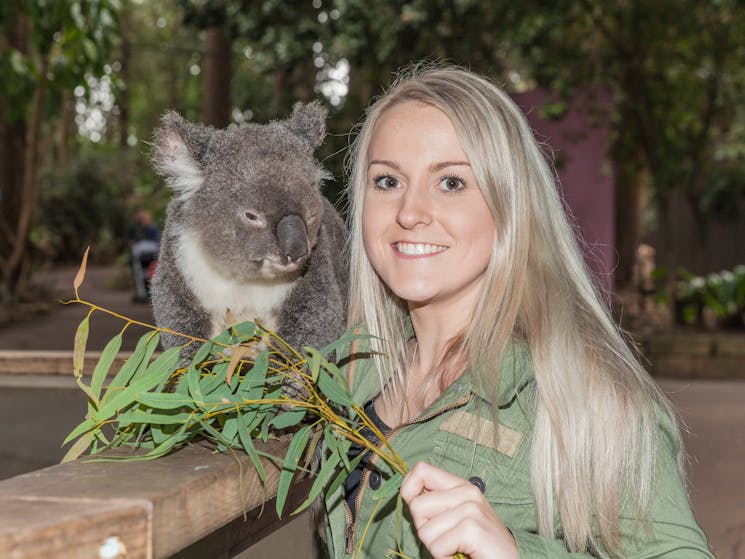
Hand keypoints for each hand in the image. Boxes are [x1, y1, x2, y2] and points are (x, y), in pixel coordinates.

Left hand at [399, 461, 518, 558]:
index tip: (416, 510)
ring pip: (424, 530)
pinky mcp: (472, 528)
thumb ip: (436, 503)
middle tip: (446, 538)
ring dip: (435, 547)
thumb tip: (408, 495)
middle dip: (424, 528)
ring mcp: (470, 509)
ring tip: (456, 547)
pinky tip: (461, 554)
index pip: (421, 470)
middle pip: (417, 505)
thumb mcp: (457, 516)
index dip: (408, 489)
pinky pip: (437, 546)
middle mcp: (467, 492)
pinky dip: (444, 558)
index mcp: (461, 486)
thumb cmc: (478, 544)